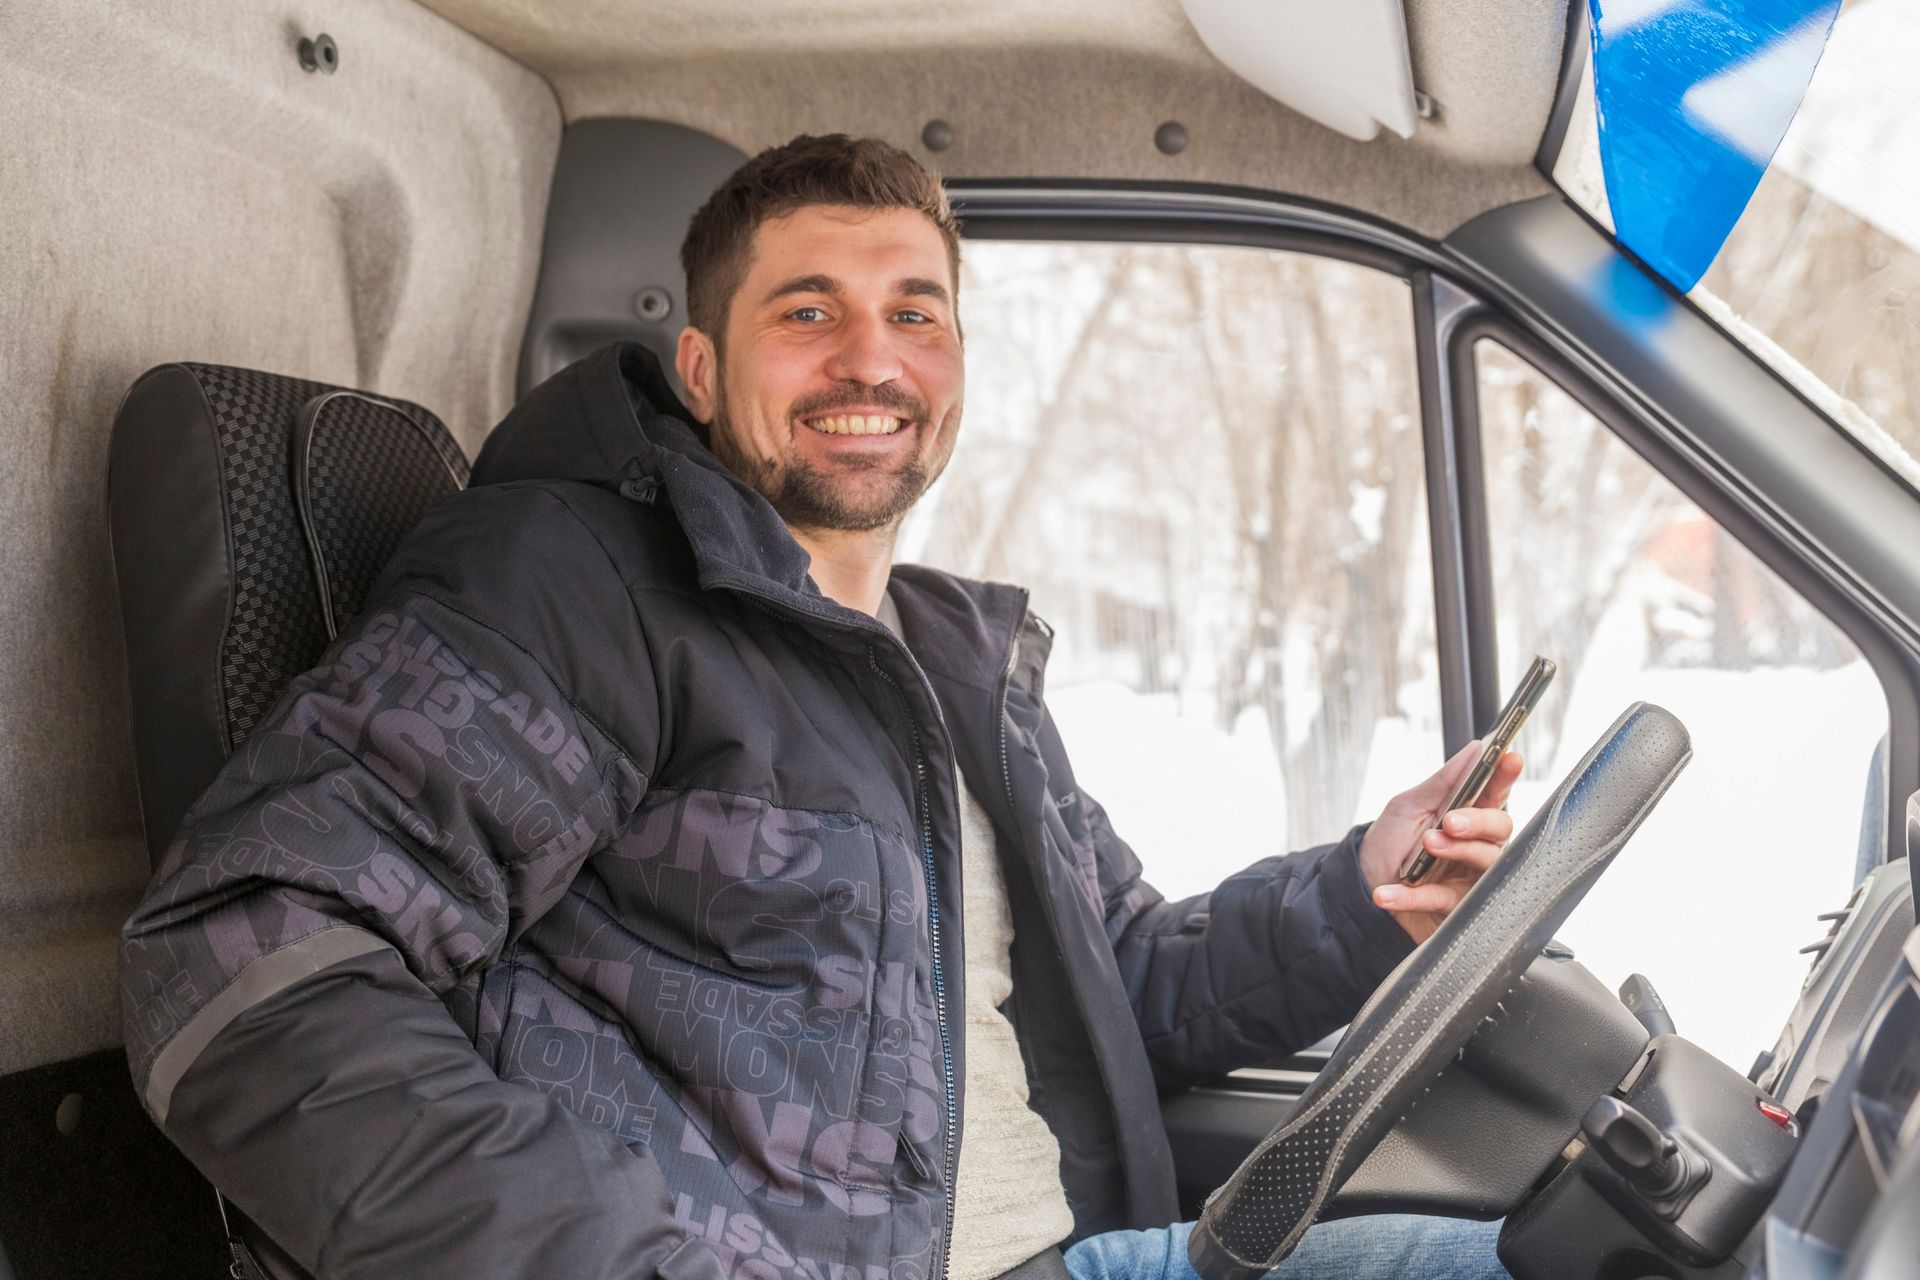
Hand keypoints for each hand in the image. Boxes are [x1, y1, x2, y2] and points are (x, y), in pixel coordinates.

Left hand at [1356, 740, 1522, 943]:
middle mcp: (1477, 847)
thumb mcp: (1409, 806)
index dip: (1505, 777)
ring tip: (1427, 844)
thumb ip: (1443, 782)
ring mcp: (1470, 880)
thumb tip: (1477, 748)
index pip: (1495, 794)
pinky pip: (1441, 902)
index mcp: (1469, 817)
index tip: (1509, 758)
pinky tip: (1386, 893)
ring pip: (1486, 867)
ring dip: (1456, 852)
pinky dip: (1411, 897)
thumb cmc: (1391, 843)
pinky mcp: (1453, 911)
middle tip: (1451, 821)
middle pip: (1501, 831)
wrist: (1362, 885)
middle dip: (1479, 822)